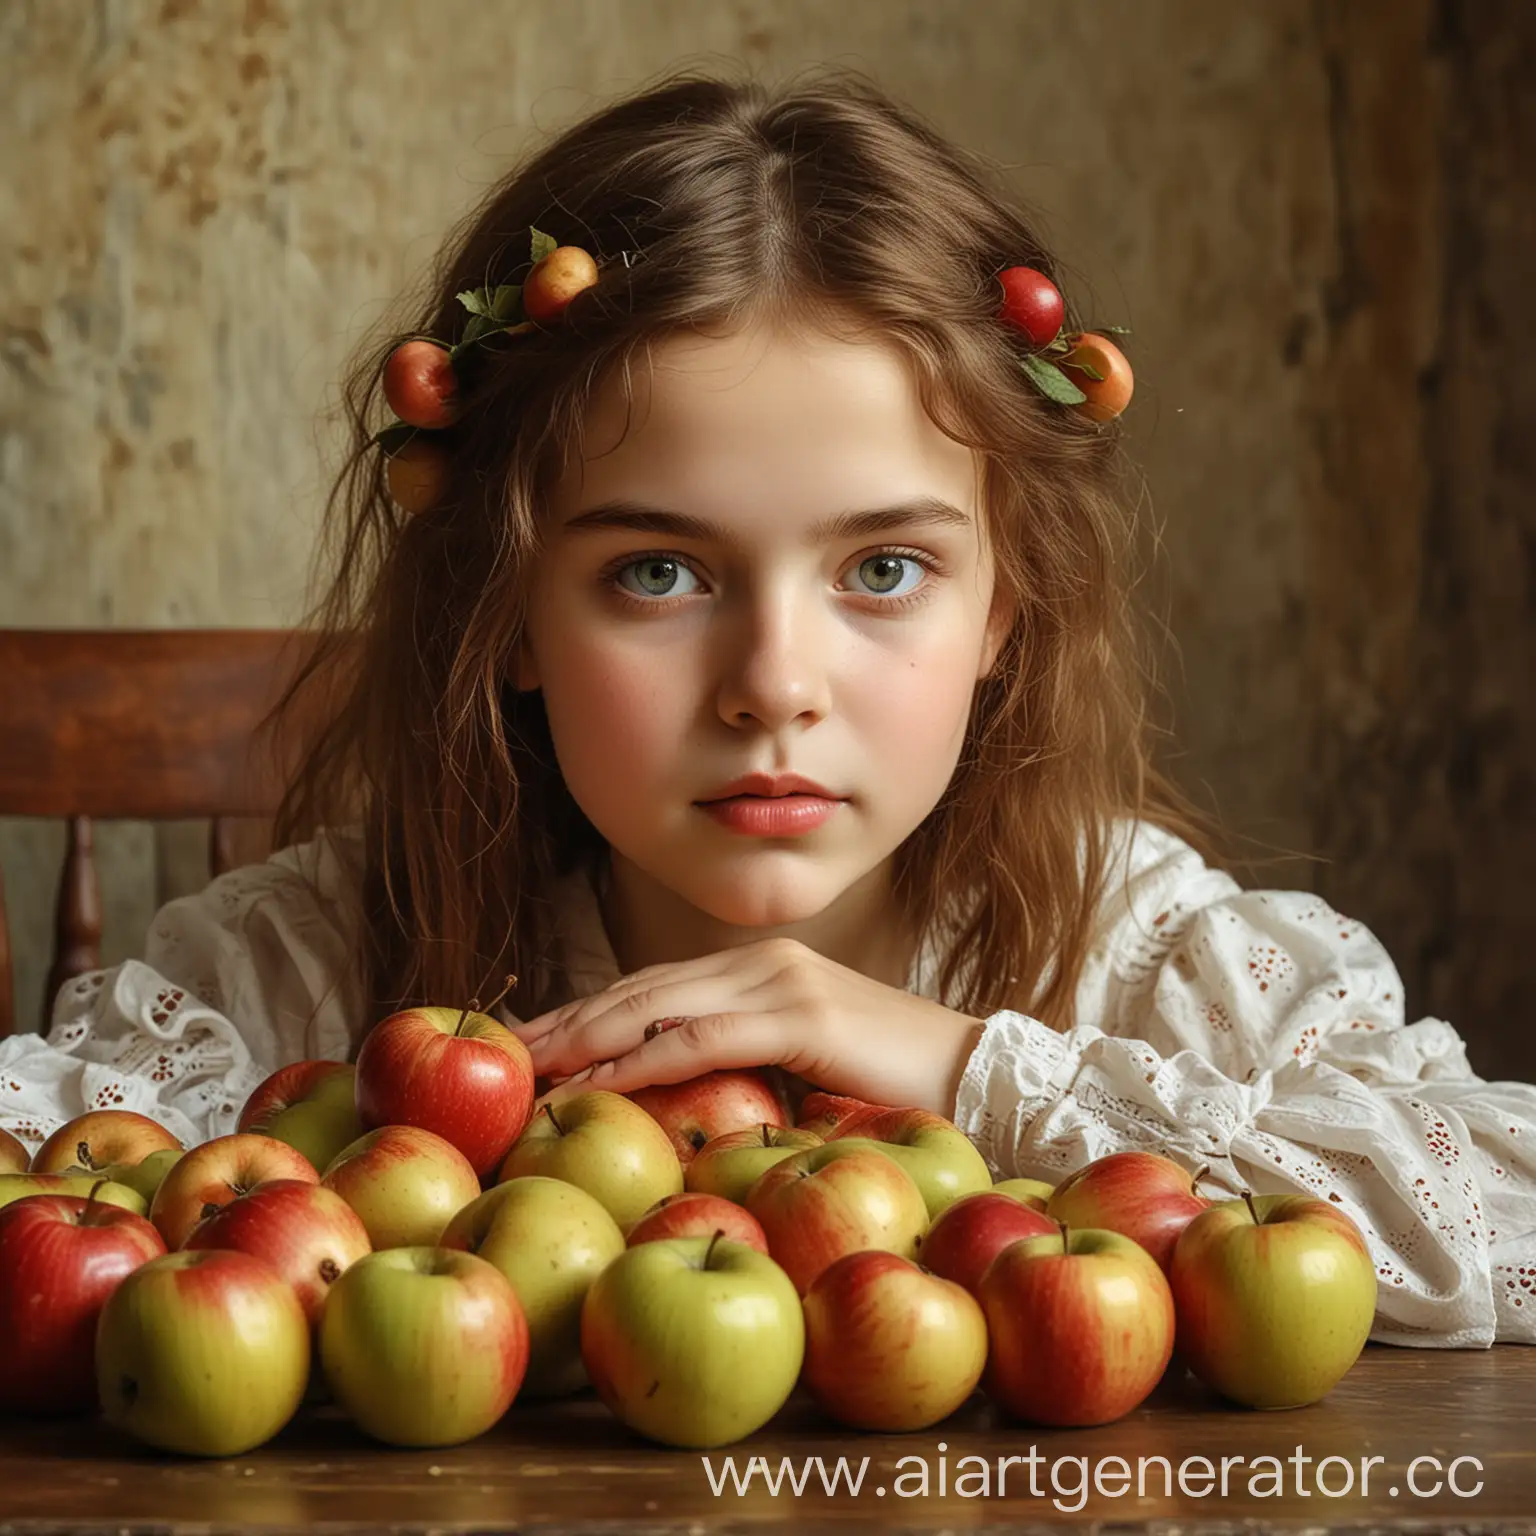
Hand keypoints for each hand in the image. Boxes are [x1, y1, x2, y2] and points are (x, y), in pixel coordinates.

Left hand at [508, 936, 987, 1118]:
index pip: (655, 987)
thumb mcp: (807, 1070)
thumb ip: (749, 1068)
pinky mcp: (802, 1015)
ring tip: (531, 1067)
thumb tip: (684, 1108)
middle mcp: (763, 962)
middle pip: (641, 988)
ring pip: (659, 1005)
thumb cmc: (894, 1087)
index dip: (588, 1011)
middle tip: (507, 1050)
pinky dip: (642, 1059)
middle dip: (569, 1018)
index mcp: (761, 969)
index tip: (533, 1040)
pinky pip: (702, 1038)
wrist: (981, 1077)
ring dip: (587, 1037)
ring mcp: (782, 981)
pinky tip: (597, 1082)